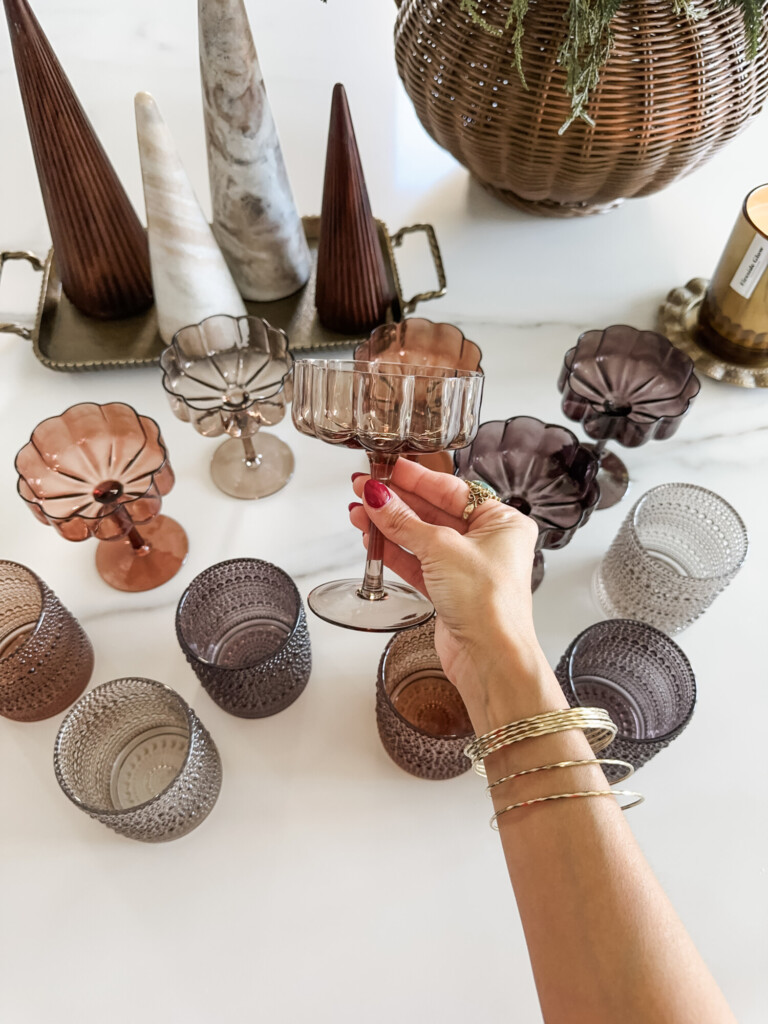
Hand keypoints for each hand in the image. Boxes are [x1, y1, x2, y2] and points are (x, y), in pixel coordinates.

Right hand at [350, 459, 555, 722]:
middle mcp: (488, 543)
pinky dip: (394, 552)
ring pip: (421, 539)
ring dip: (390, 526)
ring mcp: (467, 568)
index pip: (452, 490)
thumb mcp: (441, 549)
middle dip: (397, 502)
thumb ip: (404, 521)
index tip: (390, 468)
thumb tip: (378, 497)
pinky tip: (373, 539)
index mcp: (501, 522)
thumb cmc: (490, 605)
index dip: (417, 478)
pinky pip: (417, 563)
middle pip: (434, 512)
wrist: (490, 657)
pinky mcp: (449, 591)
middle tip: (365, 487)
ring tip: (360, 512)